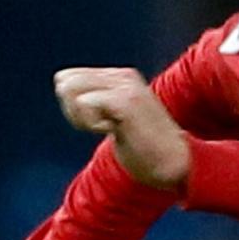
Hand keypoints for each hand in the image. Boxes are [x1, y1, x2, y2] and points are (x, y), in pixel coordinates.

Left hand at [54, 67, 190, 191]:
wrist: (176, 164)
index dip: (73, 106)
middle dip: (73, 110)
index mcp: (121, 76)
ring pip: (71, 90)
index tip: (100, 122)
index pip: (67, 77)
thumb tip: (62, 83)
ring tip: (109, 128)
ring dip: (82, 116)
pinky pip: (85, 103)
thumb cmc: (146, 148)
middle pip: (64, 82)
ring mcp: (126, 87)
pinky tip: (114, 131)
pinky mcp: (126, 100)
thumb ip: (97, 99)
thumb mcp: (118, 116)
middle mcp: (123, 76)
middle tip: (101, 127)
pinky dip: (92, 123)